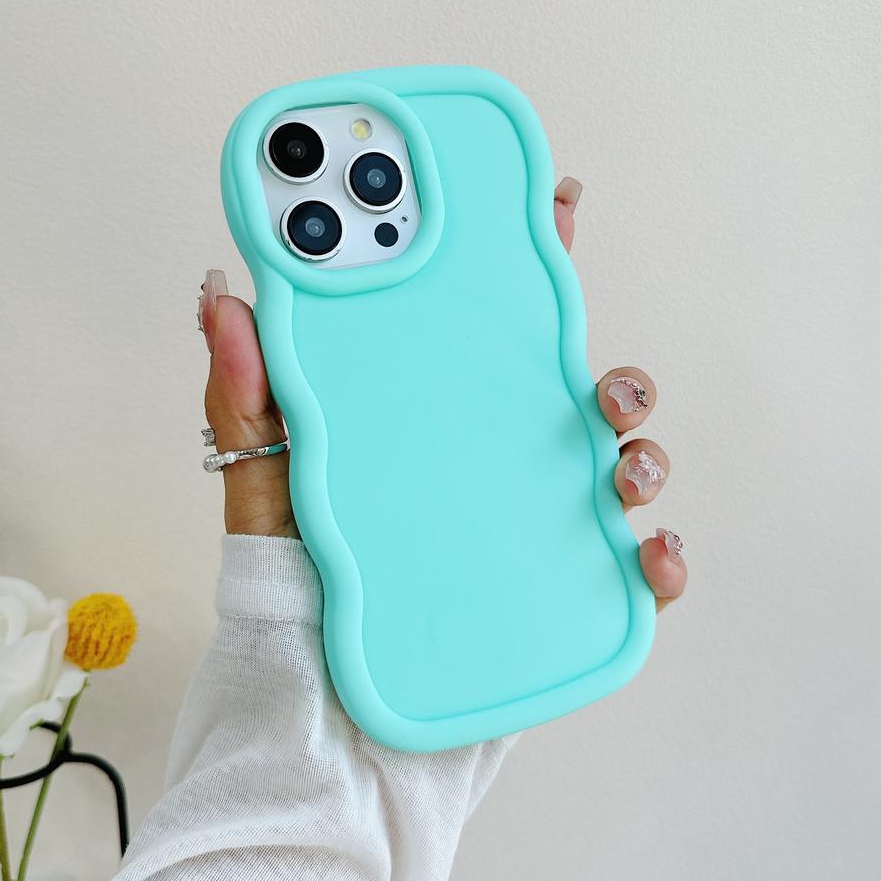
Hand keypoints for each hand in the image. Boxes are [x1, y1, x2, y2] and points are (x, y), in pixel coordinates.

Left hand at [199, 176, 685, 609]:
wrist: (316, 670)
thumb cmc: (301, 562)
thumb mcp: (267, 464)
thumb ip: (249, 385)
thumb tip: (222, 294)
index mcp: (445, 415)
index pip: (502, 331)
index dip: (539, 263)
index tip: (562, 210)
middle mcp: (502, 459)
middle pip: (586, 398)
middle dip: (619, 378)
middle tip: (603, 385)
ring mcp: (537, 523)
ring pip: (623, 472)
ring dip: (645, 460)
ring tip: (624, 473)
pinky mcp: (557, 590)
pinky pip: (627, 574)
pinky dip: (659, 560)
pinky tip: (650, 554)